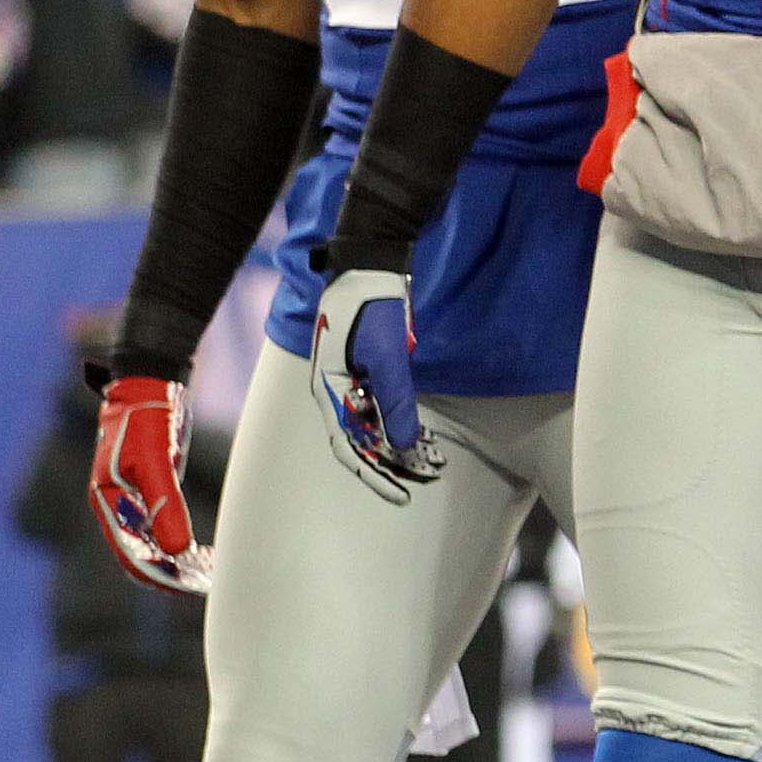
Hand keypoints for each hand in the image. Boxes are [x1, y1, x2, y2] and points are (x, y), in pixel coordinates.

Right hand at [85, 370, 208, 592]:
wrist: (149, 384)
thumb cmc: (146, 420)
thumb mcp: (156, 462)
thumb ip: (165, 504)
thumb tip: (177, 549)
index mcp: (108, 503)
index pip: (131, 553)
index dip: (158, 574)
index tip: (187, 587)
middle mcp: (116, 506)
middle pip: (141, 552)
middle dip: (170, 571)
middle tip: (205, 584)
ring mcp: (132, 498)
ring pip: (152, 541)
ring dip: (176, 559)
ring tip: (208, 572)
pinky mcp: (149, 488)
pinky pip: (161, 524)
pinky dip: (179, 540)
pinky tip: (203, 551)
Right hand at [308, 265, 438, 499]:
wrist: (373, 267)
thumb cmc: (374, 310)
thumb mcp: (388, 359)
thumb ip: (395, 402)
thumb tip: (403, 444)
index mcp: (328, 391)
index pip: (349, 447)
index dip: (375, 474)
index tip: (402, 495)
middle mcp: (335, 391)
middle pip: (363, 440)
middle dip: (394, 462)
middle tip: (427, 478)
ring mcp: (351, 381)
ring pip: (375, 425)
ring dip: (402, 445)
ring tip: (432, 463)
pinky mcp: (368, 370)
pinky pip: (384, 406)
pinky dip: (403, 422)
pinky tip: (426, 438)